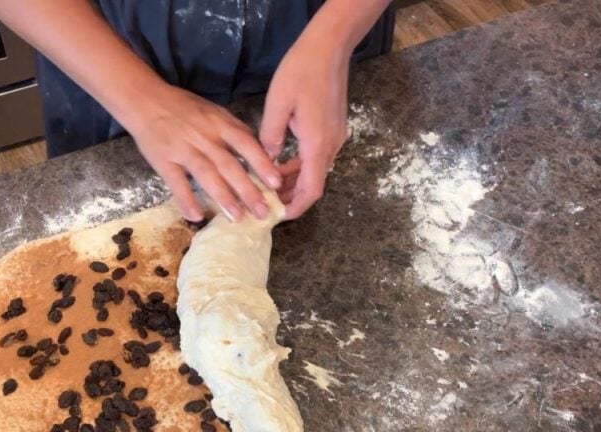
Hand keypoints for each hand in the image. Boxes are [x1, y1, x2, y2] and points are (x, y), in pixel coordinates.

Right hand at [126, 84, 282, 221]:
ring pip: (207, 175)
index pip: (246, 144)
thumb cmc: (184, 107)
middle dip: (248, 190)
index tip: (277, 183)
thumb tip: (259, 152)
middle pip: (229, 165)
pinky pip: (176, 183)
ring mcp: (183, 149)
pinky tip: (196, 217)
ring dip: (223, 198)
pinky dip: (186, 200)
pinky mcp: (164, 160)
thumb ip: (234, 131)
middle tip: (262, 212)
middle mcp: (204, 137)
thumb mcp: (214, 111)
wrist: (145, 100)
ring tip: (237, 218)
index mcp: (219, 123)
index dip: (262, 164)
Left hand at [260, 27, 351, 218]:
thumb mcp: (277, 105)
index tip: (278, 216)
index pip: (311, 190)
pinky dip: (300, 165)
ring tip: (269, 185)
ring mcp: (335, 137)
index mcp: (317, 145)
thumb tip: (265, 163)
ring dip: (295, 180)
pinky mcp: (333, 128)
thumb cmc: (301, 71)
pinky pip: (317, 156)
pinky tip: (281, 163)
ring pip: (316, 170)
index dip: (296, 207)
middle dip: (292, 197)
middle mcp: (331, 145)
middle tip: (266, 202)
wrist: (329, 47)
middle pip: (314, 184)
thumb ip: (270, 137)